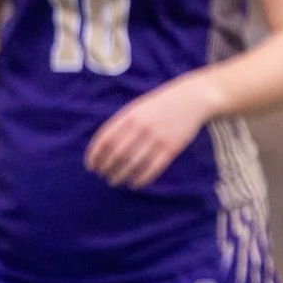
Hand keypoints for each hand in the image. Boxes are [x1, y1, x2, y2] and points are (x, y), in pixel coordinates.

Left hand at [85, 78, 213, 187]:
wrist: (191, 99)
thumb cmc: (159, 106)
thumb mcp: (137, 109)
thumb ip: (121, 125)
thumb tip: (103, 150)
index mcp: (129, 116)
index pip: (105, 140)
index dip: (95, 156)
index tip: (91, 167)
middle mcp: (142, 127)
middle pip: (117, 154)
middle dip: (106, 168)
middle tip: (104, 176)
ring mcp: (157, 138)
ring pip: (133, 164)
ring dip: (121, 176)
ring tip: (115, 181)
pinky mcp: (172, 148)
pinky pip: (153, 168)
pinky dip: (141, 179)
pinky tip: (135, 183)